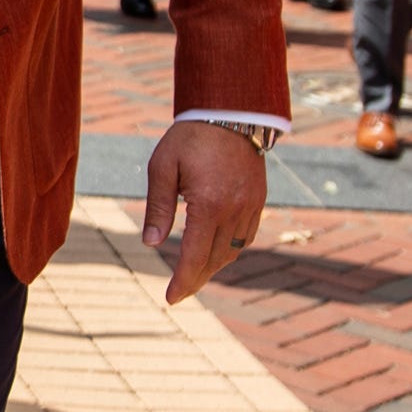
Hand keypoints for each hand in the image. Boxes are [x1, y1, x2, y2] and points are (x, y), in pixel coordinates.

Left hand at [140, 120, 267, 304]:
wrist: (230, 112)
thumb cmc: (189, 138)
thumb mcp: (162, 168)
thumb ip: (158, 208)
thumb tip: (152, 245)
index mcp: (208, 204)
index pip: (195, 256)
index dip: (183, 281)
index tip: (170, 299)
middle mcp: (234, 210)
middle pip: (215, 259)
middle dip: (196, 279)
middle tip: (178, 292)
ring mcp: (251, 206)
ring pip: (234, 251)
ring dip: (214, 267)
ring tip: (194, 276)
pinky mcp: (259, 200)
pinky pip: (246, 236)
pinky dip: (231, 250)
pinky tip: (216, 253)